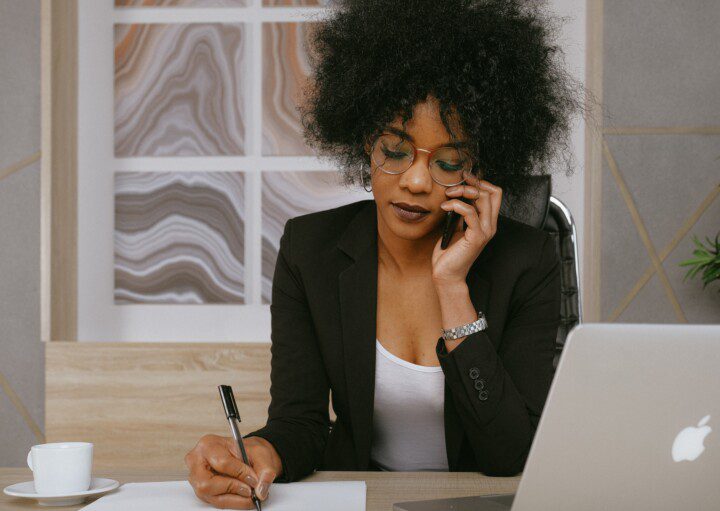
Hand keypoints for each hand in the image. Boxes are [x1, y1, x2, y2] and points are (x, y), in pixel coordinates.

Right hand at [185, 434, 282, 508]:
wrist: (246, 455)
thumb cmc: (248, 451)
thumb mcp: (261, 454)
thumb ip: (265, 470)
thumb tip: (260, 490)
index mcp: (208, 445)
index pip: (222, 462)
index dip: (240, 473)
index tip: (254, 479)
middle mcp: (197, 462)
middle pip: (207, 484)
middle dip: (233, 488)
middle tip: (250, 490)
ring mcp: (196, 479)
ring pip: (211, 496)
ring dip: (234, 499)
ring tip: (249, 494)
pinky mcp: (202, 491)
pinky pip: (216, 502)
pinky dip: (232, 502)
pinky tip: (243, 497)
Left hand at [431, 171, 501, 285]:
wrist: (446, 275)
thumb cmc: (449, 253)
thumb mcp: (455, 227)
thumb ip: (460, 214)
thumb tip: (456, 196)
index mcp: (487, 222)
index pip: (494, 193)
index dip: (480, 182)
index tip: (463, 178)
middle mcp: (490, 225)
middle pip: (492, 192)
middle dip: (472, 183)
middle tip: (453, 185)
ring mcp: (485, 231)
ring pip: (483, 198)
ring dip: (463, 191)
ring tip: (448, 194)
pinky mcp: (476, 237)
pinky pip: (470, 212)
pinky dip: (456, 205)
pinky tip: (445, 206)